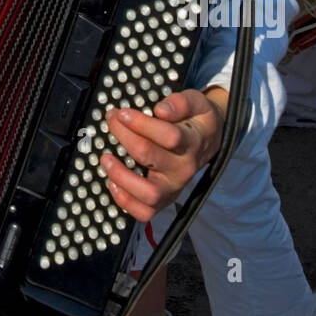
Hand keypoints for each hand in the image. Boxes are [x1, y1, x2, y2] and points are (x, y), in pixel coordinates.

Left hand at [101, 88, 226, 222]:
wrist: (208, 141)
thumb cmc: (195, 119)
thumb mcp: (196, 102)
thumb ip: (181, 103)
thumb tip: (161, 110)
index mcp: (192, 142)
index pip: (168, 136)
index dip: (141, 123)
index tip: (122, 113)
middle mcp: (183, 168)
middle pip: (150, 157)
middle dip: (124, 136)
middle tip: (111, 121)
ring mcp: (173, 188)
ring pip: (148, 193)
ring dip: (121, 176)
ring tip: (106, 158)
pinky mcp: (164, 200)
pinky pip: (145, 212)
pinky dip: (126, 201)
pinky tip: (113, 183)